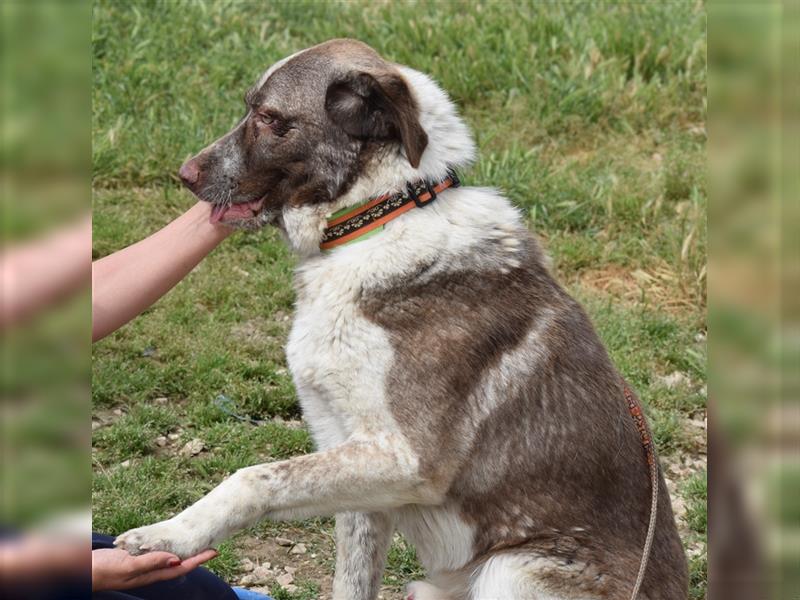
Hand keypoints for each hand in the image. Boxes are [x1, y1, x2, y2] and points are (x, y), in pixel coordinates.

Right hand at [91, 547, 217, 590]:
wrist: (78, 570)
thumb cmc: (102, 570)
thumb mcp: (127, 566)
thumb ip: (151, 562)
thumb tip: (177, 560)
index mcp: (149, 575)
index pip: (180, 568)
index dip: (198, 561)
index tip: (214, 552)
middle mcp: (147, 572)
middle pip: (177, 565)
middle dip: (195, 557)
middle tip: (211, 547)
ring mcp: (139, 566)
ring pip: (167, 560)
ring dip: (182, 554)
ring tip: (195, 544)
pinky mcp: (131, 559)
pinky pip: (154, 554)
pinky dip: (165, 549)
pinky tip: (167, 544)